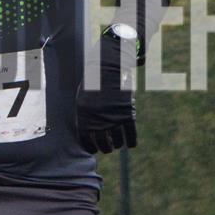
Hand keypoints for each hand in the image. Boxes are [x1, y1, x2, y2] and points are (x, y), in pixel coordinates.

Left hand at [80, 27, 136, 153]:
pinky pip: (130, 134)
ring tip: (117, 144)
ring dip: (117, 145)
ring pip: (117, 141)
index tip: (94, 149)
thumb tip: (90, 130)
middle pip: (102, 143)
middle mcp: (98, 120)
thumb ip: (86, 114)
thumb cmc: (94, 80)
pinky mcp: (127, 114)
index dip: (90, 147)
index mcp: (84, 116)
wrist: (109, 66)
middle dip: (105, 148)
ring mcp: (113, 118)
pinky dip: (131, 142)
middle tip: (108, 148)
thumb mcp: (83, 98)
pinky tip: (131, 144)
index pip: (85, 140)